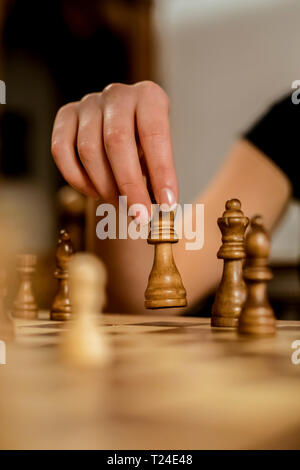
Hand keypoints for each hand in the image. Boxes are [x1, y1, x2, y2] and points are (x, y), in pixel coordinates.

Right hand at [51, 81, 177, 223]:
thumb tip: (160, 207)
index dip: (160, 172)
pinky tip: (94, 192)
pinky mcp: (66, 115)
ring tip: (119, 205)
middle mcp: (118, 94)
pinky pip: (62, 151)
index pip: (154, 134)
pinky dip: (77, 179)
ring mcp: (89, 103)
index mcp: (149, 97)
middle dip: (129, 186)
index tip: (167, 204)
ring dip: (104, 186)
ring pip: (88, 150)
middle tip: (139, 216)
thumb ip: (158, 177)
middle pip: (117, 141)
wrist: (122, 130)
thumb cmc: (145, 147)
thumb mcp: (159, 156)